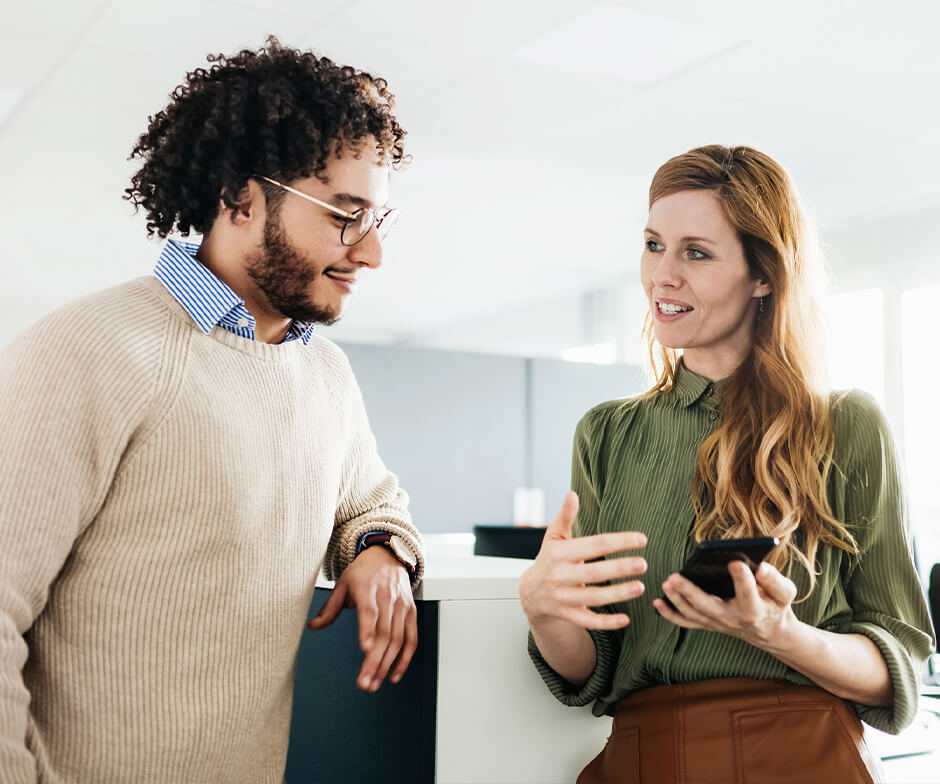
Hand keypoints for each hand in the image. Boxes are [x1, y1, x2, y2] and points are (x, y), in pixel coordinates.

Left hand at [307, 545, 416, 690]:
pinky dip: (405, 659)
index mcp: (368, 588)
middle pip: (384, 632)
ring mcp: (402, 606)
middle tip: (364, 683)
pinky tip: (394, 675)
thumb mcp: (342, 584)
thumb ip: (329, 608)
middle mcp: (388, 597)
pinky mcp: (411, 613)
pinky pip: (411, 639)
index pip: (369, 611)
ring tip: (373, 683)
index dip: (368, 630)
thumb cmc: (364, 572)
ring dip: (386, 665)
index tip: (365, 649)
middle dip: (375, 661)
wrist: (388, 556)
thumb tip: (312, 627)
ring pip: (397, 640)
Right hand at [519, 491, 647, 630]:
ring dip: (618, 594)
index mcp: (560, 553)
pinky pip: (588, 621)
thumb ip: (565, 517)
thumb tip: (572, 494)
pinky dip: (606, 623)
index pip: (593, 545)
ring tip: (640, 587)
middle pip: (594, 572)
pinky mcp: (568, 615)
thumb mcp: (554, 537)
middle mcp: (560, 575)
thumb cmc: (549, 559)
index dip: (618, 541)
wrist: (530, 593)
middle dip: (619, 568)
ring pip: (593, 598)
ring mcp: (563, 597)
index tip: (641, 539)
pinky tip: (626, 619)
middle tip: (643, 564)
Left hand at [653, 560, 798, 649]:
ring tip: (666, 583)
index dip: (743, 579)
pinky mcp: (708, 623)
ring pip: (693, 614)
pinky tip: (657, 603)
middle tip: (675, 577)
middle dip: (690, 592)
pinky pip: (687, 622)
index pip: (748, 593)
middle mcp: (733, 619)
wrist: (770, 632)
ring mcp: (717, 623)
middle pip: (709, 606)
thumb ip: (775, 581)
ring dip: (676, 600)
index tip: (736, 563)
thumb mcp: (785, 593)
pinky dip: (670, 614)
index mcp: (755, 609)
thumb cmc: (776, 605)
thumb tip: (761, 567)